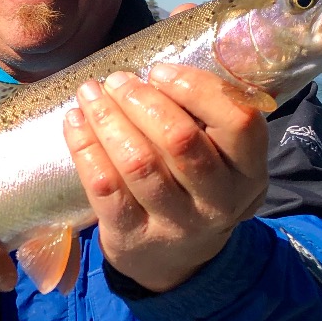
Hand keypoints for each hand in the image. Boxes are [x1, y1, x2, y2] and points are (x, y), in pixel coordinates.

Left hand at [63, 63, 269, 292]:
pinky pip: (105, 186)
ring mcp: (176, 223)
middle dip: (141, 101)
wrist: (174, 259)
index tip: (158, 72)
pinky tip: (74, 122)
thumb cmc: (192, 186)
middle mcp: (219, 200)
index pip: (238, 121)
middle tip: (116, 80)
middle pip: (180, 140)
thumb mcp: (217, 157)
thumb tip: (157, 61)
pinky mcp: (133, 235)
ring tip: (90, 94)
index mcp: (248, 171)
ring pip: (138, 162)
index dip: (196, 88)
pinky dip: (85, 147)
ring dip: (108, 119)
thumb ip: (202, 115)